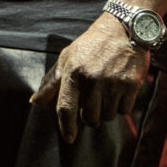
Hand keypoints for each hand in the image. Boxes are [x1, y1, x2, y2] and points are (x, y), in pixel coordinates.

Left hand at [29, 20, 149, 142]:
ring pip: (108, 116)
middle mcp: (92, 78)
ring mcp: (112, 82)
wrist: (123, 28)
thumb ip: (51, 82)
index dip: (66, 127)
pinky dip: (121, 106)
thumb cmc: (91, 45)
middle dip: (90, 116)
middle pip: (90, 117)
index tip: (69, 138)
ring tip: (106, 92)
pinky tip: (119, 90)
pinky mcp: (131, 84)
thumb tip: (35, 102)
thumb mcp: (67, 57)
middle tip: (93, 102)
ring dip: (107, 110)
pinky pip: (124, 110)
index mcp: (73, 72)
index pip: (66, 107)